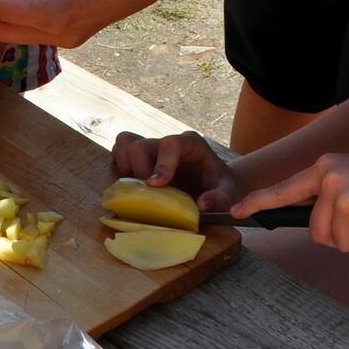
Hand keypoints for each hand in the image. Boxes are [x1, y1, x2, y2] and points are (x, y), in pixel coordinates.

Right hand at [111, 131, 245, 211]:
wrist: (216, 186)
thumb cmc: (222, 187)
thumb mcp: (229, 193)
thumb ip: (220, 198)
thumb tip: (202, 205)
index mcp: (191, 144)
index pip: (171, 144)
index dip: (162, 164)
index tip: (156, 185)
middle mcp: (169, 143)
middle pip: (140, 145)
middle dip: (140, 172)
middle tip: (149, 195)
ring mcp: (153, 148)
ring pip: (125, 143)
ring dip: (126, 167)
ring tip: (138, 188)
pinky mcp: (141, 157)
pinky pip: (120, 151)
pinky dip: (120, 167)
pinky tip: (132, 186)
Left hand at [235, 151, 348, 257]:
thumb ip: (334, 192)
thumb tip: (316, 223)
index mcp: (328, 167)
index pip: (286, 188)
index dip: (259, 202)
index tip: (235, 213)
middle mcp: (331, 181)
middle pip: (318, 231)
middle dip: (342, 233)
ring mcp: (346, 201)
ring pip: (340, 243)